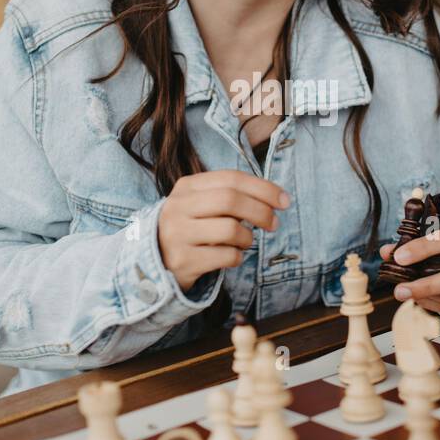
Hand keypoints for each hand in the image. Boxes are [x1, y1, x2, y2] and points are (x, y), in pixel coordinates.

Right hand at [158, 170, 289, 291]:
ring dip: (247, 238)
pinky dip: (237, 257)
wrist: (155, 260)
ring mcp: (177, 234)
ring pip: (230, 229)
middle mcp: (178, 207)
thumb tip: (276, 198)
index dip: (263, 188)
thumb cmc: (191, 228)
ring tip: (245, 242)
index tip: (284, 200)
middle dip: (261, 211)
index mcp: (186, 187)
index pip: (231, 178)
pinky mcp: (182, 261)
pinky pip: (225, 256)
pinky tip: (232, 257)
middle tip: (274, 223)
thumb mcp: (202, 204)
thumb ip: (231, 196)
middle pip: (231, 200)